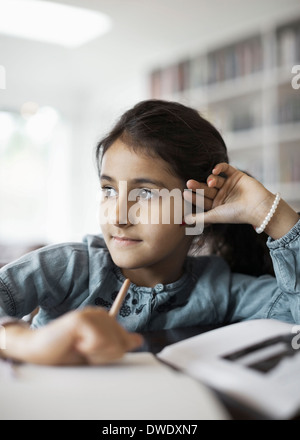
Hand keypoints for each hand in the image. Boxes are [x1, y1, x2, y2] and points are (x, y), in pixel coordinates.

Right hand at [5, 307, 143, 365]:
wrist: (38, 351)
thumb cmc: (66, 352)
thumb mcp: (95, 352)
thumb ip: (116, 345)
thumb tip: (139, 339)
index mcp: (105, 320)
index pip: (124, 341)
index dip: (109, 355)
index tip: (90, 351)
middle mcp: (100, 314)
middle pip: (120, 344)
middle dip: (102, 355)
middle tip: (83, 351)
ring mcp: (91, 314)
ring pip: (111, 343)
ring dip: (94, 353)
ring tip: (78, 346)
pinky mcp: (82, 319)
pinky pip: (99, 341)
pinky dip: (87, 349)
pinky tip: (74, 343)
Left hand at [184, 162, 273, 226]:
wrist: (257, 208)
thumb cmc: (236, 214)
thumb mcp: (215, 216)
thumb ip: (199, 218)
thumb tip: (184, 221)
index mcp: (216, 206)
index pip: (201, 200)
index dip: (193, 197)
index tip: (184, 193)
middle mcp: (221, 195)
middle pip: (206, 189)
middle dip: (198, 186)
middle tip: (189, 183)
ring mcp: (228, 185)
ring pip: (214, 179)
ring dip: (210, 179)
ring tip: (211, 182)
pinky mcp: (236, 176)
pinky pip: (225, 169)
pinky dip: (219, 167)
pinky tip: (214, 170)